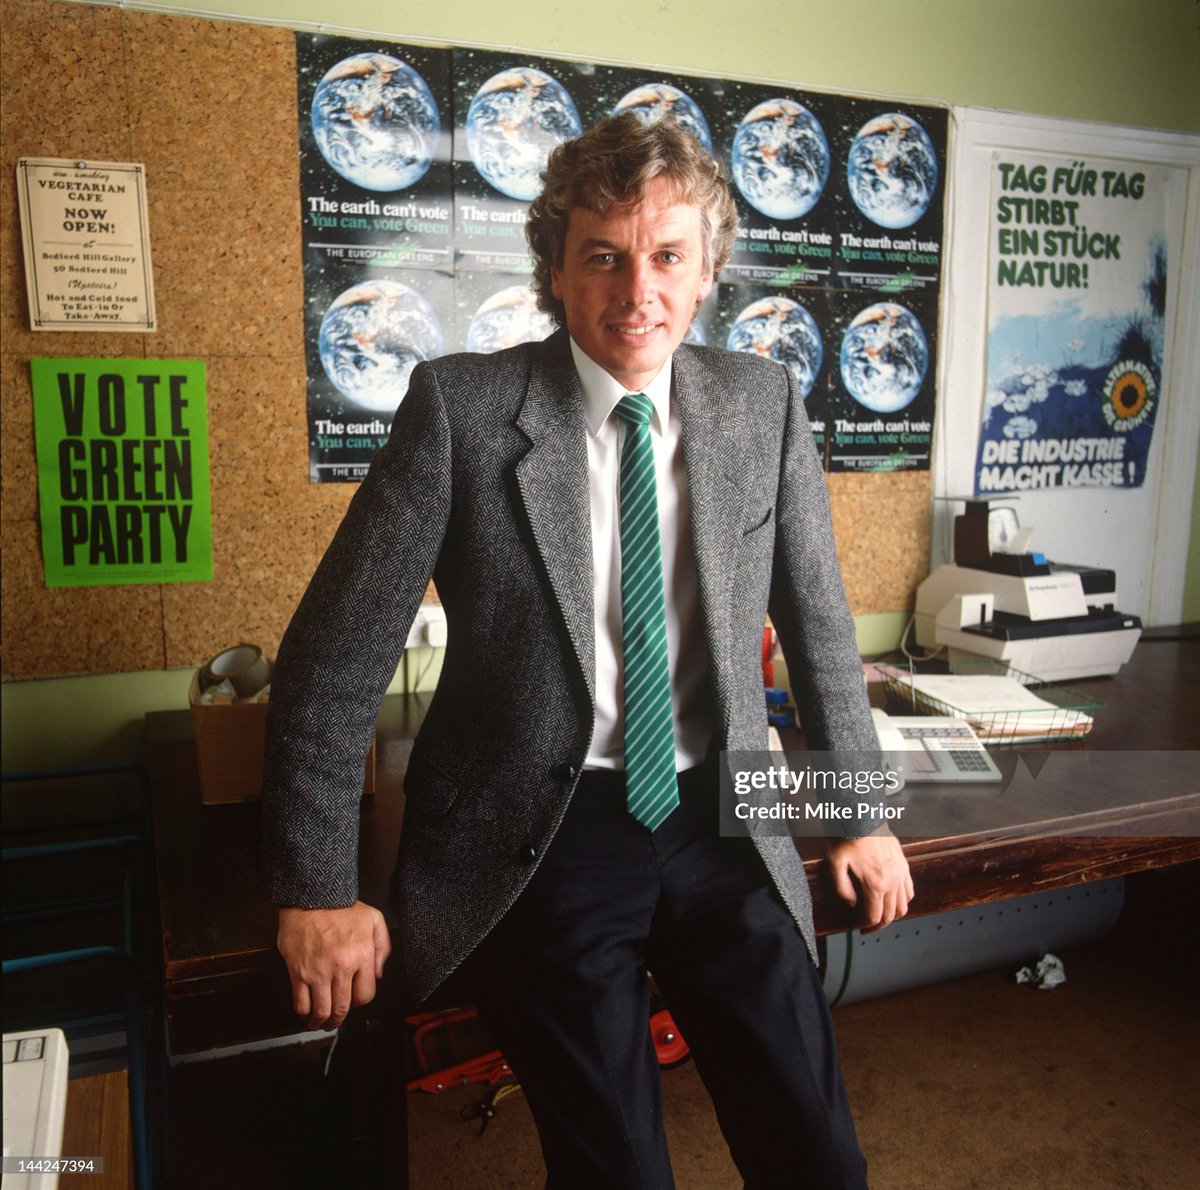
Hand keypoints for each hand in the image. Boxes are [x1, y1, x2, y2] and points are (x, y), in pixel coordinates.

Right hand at [276, 901, 391, 1030]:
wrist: (312, 896)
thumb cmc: (343, 907)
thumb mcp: (374, 919)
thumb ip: (383, 947)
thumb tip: (377, 975)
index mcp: (362, 955)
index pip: (365, 995)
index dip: (360, 1003)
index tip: (354, 1002)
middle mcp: (341, 967)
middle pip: (343, 1008)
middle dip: (339, 1020)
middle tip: (335, 1021)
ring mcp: (318, 971)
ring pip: (321, 1010)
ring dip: (321, 1022)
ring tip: (319, 1022)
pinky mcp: (298, 971)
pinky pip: (300, 1002)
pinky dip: (304, 1013)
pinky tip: (306, 1012)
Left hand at [826, 832, 913, 932]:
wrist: (862, 816)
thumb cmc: (847, 838)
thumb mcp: (835, 864)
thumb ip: (842, 889)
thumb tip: (852, 905)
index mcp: (875, 884)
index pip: (874, 916)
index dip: (865, 926)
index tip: (858, 928)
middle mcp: (892, 881)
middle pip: (890, 915)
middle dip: (878, 925)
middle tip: (867, 928)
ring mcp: (901, 873)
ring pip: (903, 906)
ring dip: (892, 916)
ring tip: (880, 917)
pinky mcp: (904, 865)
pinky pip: (909, 891)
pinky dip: (903, 901)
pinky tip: (893, 901)